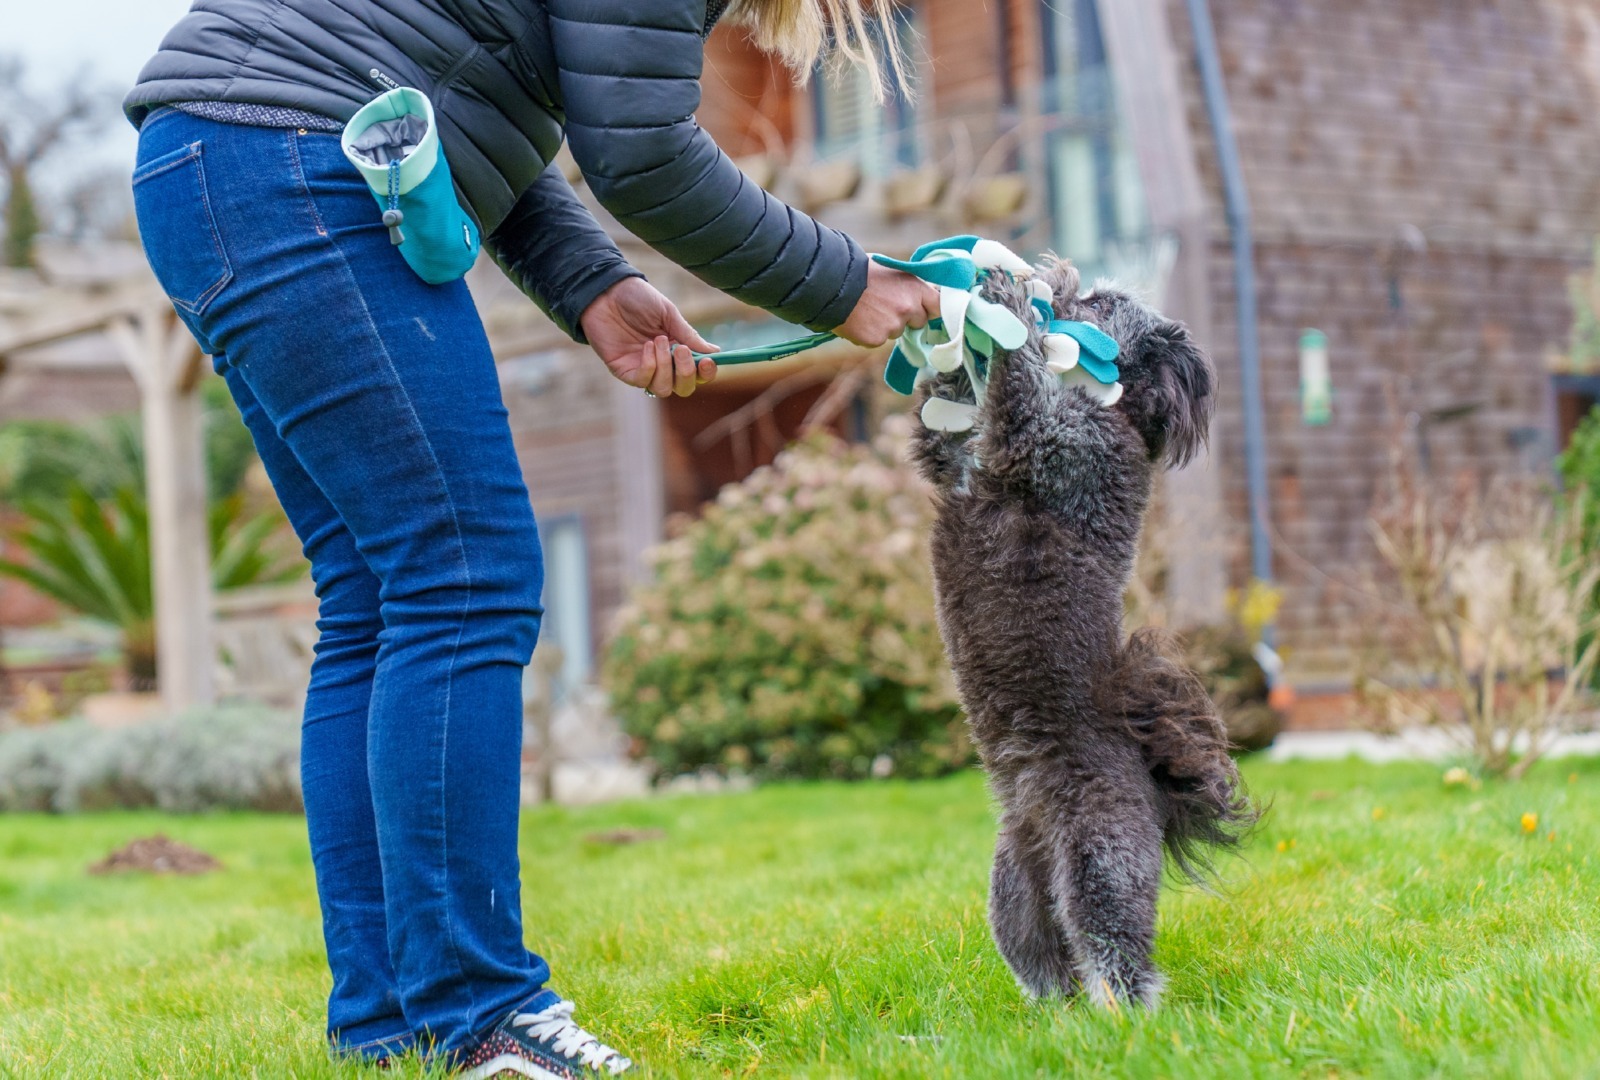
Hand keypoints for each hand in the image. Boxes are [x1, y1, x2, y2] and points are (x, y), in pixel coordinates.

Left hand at [580, 277, 718, 396]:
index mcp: (677, 349)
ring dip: (665, 367)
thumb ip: (688, 335)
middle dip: (686, 374)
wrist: (606, 292)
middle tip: (680, 350)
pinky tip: (646, 346)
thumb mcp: (668, 313)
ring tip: (657, 340)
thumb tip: (714, 352)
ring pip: (664, 389)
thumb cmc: (637, 298)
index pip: (698, 373)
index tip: (707, 361)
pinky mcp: (624, 371)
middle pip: (683, 388)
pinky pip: (643, 381)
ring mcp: (643, 369)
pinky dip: (649, 366)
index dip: (706, 373)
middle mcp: (663, 364)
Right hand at [831, 260, 940, 347]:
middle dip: (907, 317)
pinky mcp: (876, 340)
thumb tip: (920, 295)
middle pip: (918, 322)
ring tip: (867, 309)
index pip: (938, 306)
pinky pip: (877, 340)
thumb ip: (909, 285)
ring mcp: (892, 326)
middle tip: (886, 305)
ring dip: (885, 325)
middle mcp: (908, 309)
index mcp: (915, 288)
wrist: (831, 282)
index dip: (930, 308)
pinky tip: (857, 319)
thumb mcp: (892, 269)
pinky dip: (869, 333)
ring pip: (896, 331)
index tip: (925, 309)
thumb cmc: (860, 270)